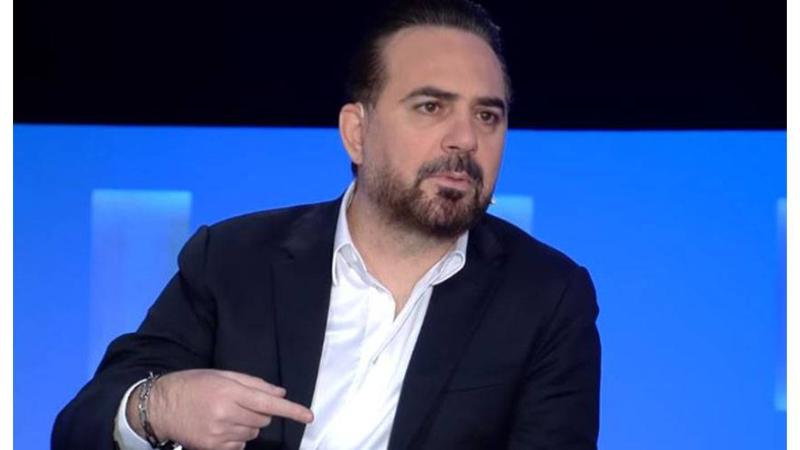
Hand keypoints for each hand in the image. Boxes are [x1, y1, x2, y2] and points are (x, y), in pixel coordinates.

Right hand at [127, 369, 312, 449]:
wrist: (160, 406)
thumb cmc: (194, 385)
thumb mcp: (222, 375)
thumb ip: (253, 384)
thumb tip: (280, 394)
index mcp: (230, 392)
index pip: (269, 403)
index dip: (292, 410)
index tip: (309, 416)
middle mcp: (226, 414)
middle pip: (263, 419)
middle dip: (260, 412)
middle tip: (240, 403)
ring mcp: (219, 434)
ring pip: (253, 433)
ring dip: (248, 425)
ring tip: (227, 414)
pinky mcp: (212, 448)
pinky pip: (240, 446)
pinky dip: (237, 438)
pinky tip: (221, 427)